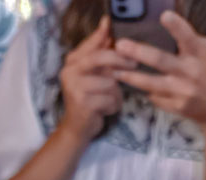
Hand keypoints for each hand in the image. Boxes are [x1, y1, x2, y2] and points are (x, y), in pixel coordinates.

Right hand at [59, 16, 136, 142]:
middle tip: (135, 64)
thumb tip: (107, 24)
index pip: (94, 42)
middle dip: (121, 60)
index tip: (126, 42)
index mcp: (72, 61)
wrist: (77, 129)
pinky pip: (110, 98)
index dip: (110, 39)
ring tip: (109, 100)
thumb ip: (100, 51)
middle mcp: (70, 72)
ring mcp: (75, 88)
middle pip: (101, 57)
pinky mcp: (83, 104)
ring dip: (116, 93)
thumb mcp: (93, 73)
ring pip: (110, 81)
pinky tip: (106, 110)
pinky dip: (113, 105)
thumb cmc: (89, 98)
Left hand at [112, 11, 205, 129]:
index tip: (164, 15)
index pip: (187, 37)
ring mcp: (182, 92)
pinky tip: (136, 85)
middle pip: (160, 61)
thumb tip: (168, 26)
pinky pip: (155, 97)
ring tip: (115, 70)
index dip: (176, 26)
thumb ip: (191, 41)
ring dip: (131, 77)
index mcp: (200, 54)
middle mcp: (190, 73)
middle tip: (120, 45)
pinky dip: (146, 90)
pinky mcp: (176, 107)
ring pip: (151, 84)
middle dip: (138, 52)